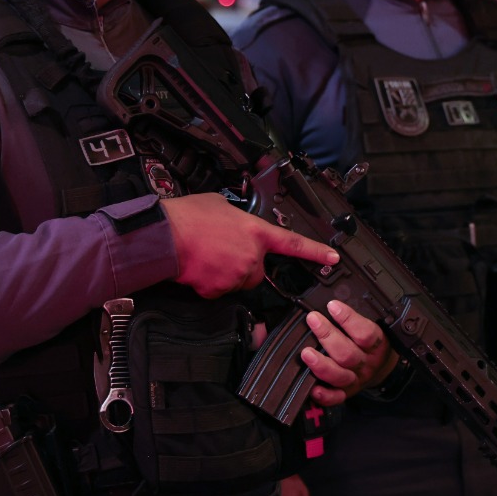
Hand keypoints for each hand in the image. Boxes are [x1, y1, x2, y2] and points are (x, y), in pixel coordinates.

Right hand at [162, 192, 338, 297]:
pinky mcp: (218, 290)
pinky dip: (210, 283)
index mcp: (256, 231)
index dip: (315, 252)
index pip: (293, 243)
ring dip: (227, 274)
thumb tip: (236, 220)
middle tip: (223, 252)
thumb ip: (237, 216)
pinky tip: (198, 268)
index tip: (332, 258)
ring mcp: (236, 275)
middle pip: (258, 271)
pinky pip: (219, 291)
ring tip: (207, 257)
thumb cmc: (188, 216)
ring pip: (239, 282)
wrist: (164, 235)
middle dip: (245, 265)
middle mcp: (251, 256)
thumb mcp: (220, 204)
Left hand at [300, 299, 398, 405]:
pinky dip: (324, 395)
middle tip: (313, 320)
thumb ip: (354, 318)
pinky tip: (313, 388)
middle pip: (348, 354)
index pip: (365, 333)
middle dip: (328, 336)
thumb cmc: (372, 343)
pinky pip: (336, 398)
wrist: (383, 367)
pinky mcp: (346, 392)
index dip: (348, 319)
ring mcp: (355, 379)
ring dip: (321, 365)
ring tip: (306, 353)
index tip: (332, 306)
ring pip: (340, 375)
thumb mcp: (373, 326)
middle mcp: (366, 363)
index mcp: (376, 345)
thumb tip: (331, 303)